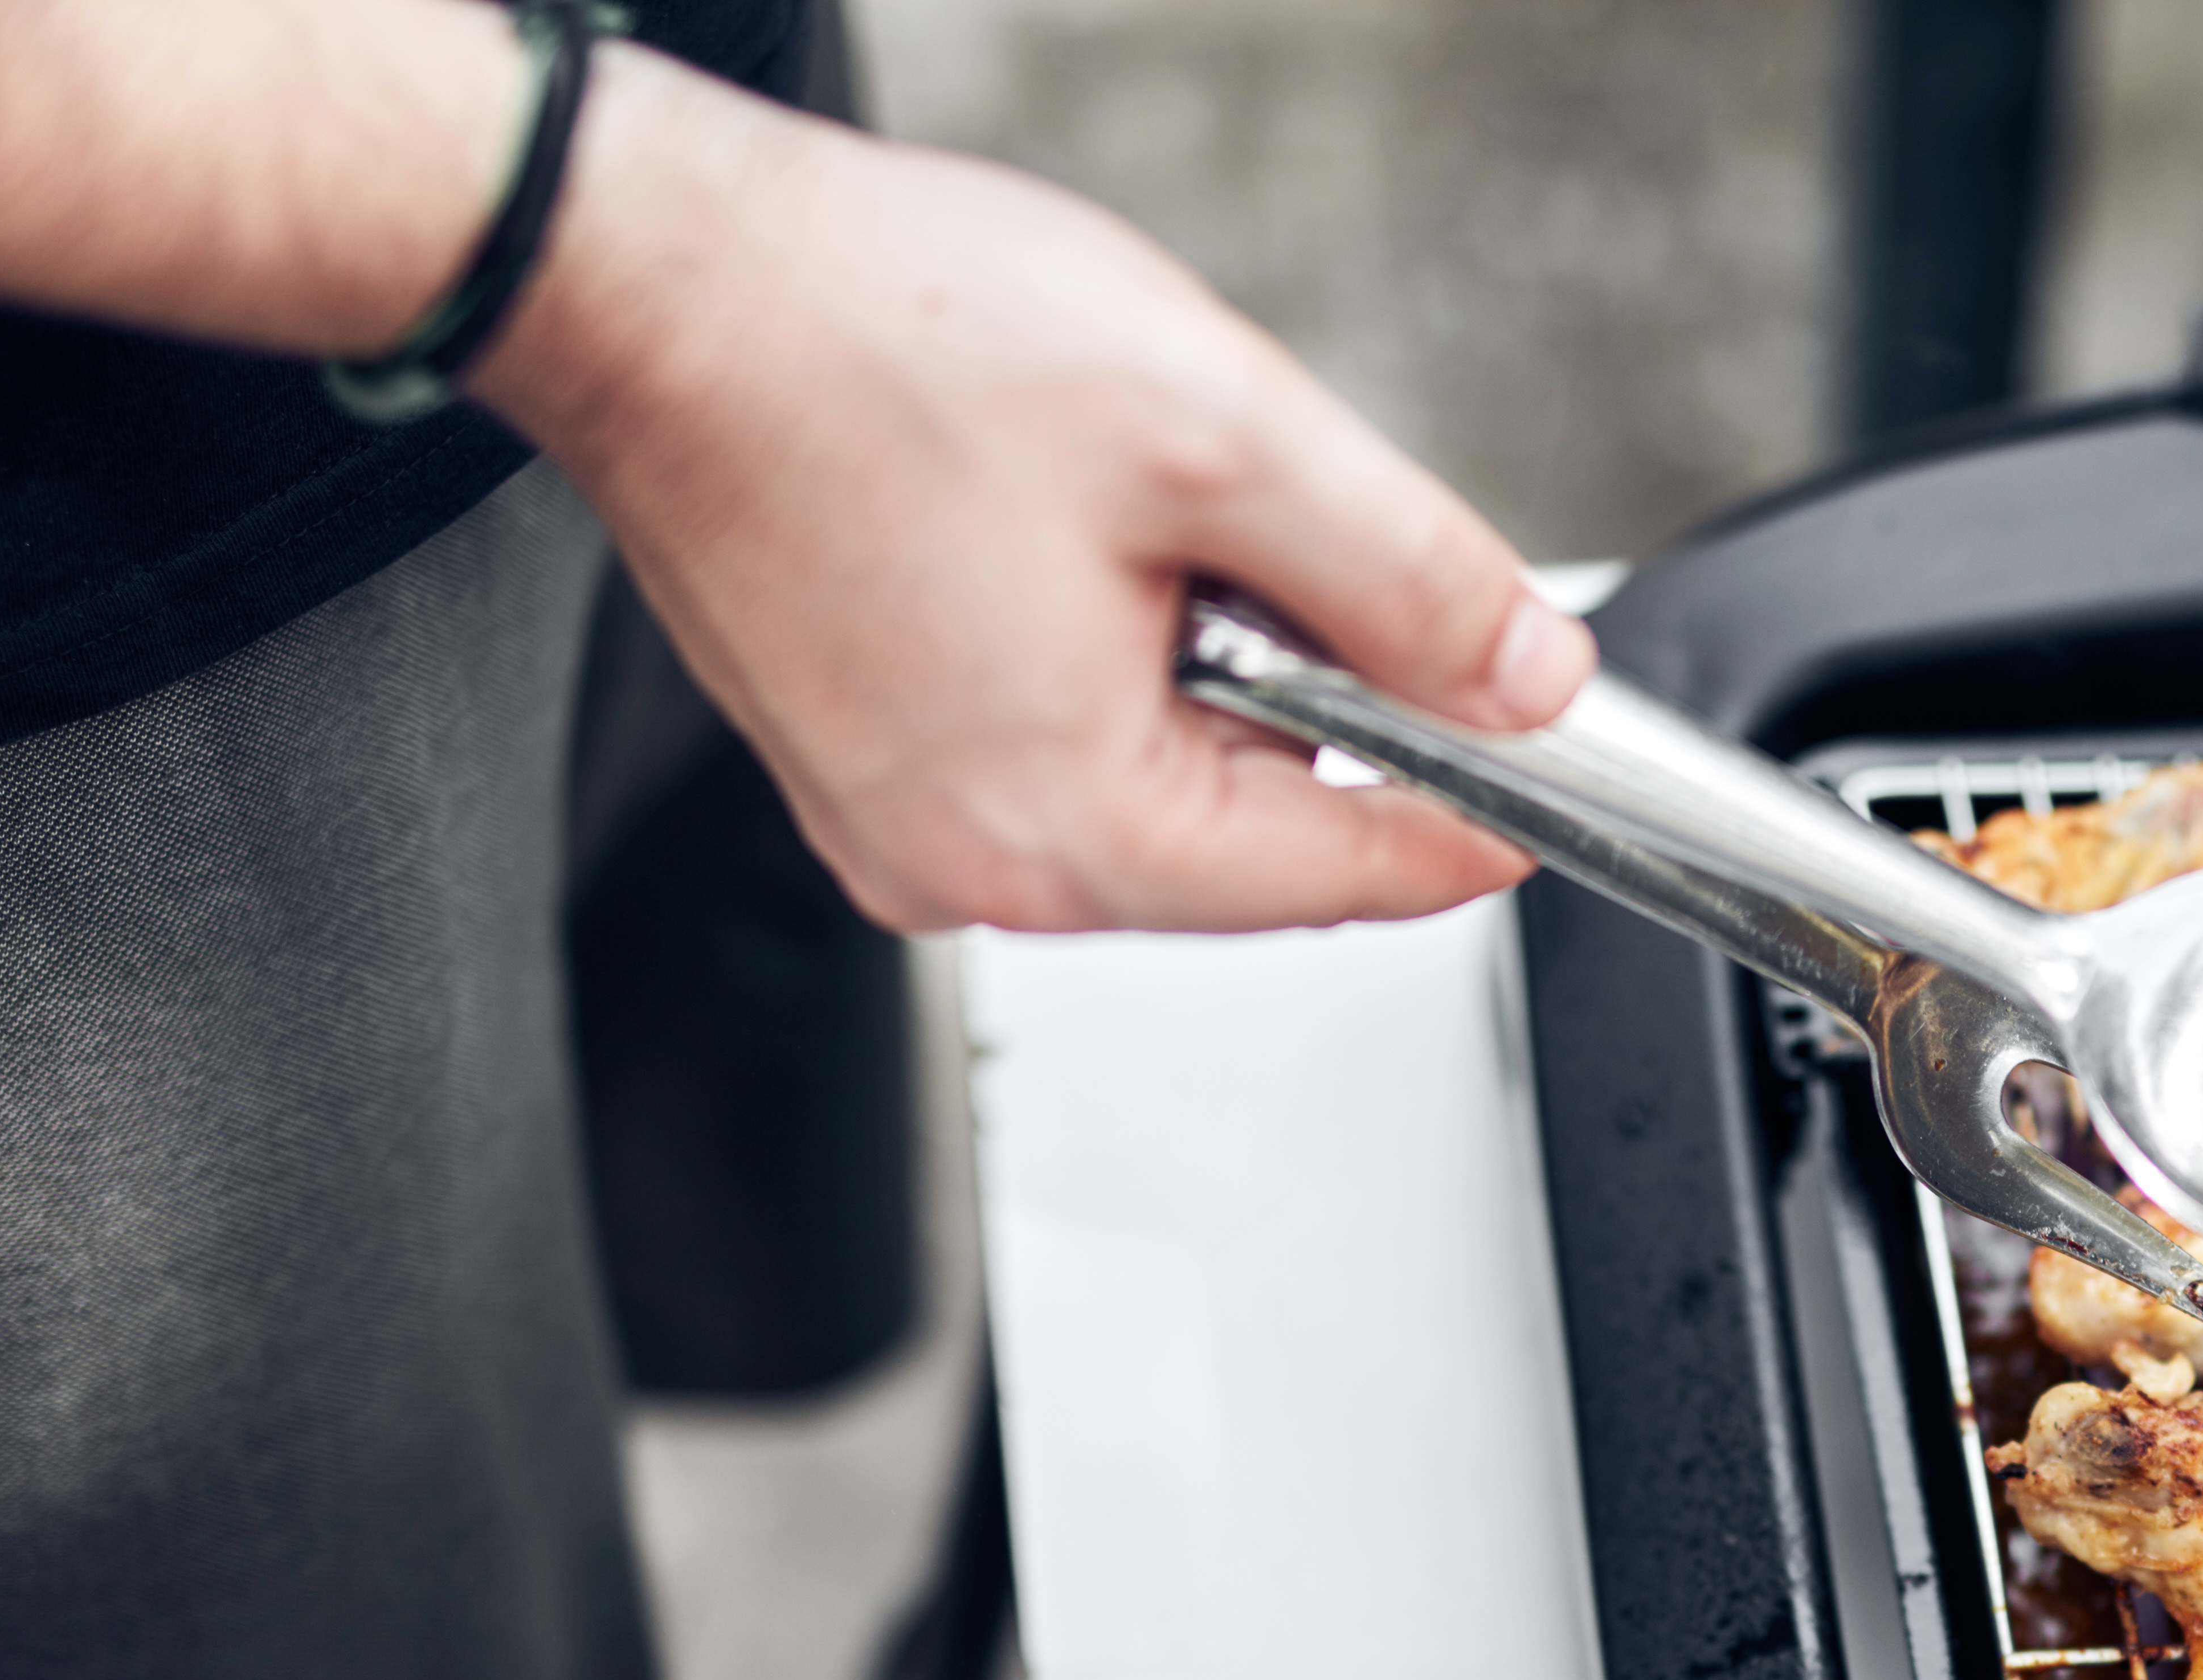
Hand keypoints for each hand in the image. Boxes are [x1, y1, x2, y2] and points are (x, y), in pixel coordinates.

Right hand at [481, 48, 1591, 936]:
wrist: (656, 279)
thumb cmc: (876, 341)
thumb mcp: (1223, 438)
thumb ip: (1408, 578)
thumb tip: (1529, 679)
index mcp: (1069, 830)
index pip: (1350, 877)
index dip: (1477, 813)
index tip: (1546, 771)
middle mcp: (969, 866)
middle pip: (1253, 836)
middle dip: (1311, 700)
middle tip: (1280, 528)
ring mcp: (902, 820)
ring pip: (1155, 778)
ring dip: (1202, 661)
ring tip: (1135, 506)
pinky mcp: (864, 756)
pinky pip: (1052, 739)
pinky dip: (1105, 651)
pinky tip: (1060, 530)